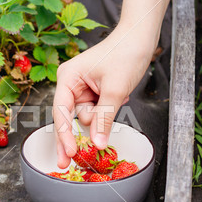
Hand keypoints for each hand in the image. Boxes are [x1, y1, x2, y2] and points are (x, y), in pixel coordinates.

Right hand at [53, 24, 154, 167]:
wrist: (139, 39)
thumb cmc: (125, 53)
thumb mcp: (114, 90)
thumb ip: (104, 118)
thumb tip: (97, 143)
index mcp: (68, 78)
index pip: (61, 112)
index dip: (64, 134)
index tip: (70, 153)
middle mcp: (71, 84)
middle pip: (68, 118)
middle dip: (70, 138)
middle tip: (65, 163)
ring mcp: (82, 90)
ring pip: (86, 117)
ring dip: (102, 116)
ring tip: (118, 96)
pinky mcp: (93, 93)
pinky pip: (96, 112)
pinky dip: (107, 111)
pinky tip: (119, 96)